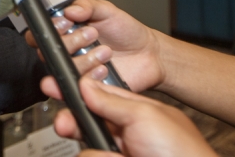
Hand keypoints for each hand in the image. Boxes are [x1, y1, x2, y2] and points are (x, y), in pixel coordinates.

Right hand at [26, 0, 164, 97]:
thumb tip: (70, 9)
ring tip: (105, 52)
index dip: (49, 28)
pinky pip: (77, 85)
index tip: (66, 23)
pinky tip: (104, 68)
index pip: (42, 31)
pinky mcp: (86, 85)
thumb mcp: (107, 11)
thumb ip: (87, 6)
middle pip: (47, 51)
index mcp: (67, 30)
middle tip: (91, 34)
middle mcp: (67, 49)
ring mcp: (76, 67)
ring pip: (62, 68)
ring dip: (83, 60)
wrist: (148, 55)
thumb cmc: (127, 32)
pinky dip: (90, 76)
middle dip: (69, 42)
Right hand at [55, 78, 215, 156]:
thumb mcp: (145, 115)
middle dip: (72, 121)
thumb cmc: (182, 152)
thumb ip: (112, 100)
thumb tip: (85, 85)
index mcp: (134, 112)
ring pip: (85, 145)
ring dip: (92, 147)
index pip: (96, 96)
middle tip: (65, 124)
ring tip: (111, 154)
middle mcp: (125, 133)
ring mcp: (119, 152)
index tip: (53, 87)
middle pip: (84, 122)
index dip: (74, 91)